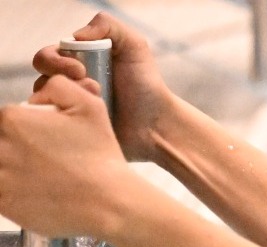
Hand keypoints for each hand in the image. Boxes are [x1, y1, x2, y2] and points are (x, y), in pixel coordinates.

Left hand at [0, 76, 142, 239]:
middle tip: (44, 162)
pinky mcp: (3, 203)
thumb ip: (57, 87)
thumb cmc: (100, 156)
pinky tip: (38, 195)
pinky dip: (15, 193)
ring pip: (1, 166)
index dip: (24, 130)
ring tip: (41, 179)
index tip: (42, 142)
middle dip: (17, 149)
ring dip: (14, 170)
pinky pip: (2, 192)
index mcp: (13, 119)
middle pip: (1, 143)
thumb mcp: (90, 106)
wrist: (109, 204)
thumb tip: (35, 97)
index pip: (5, 121)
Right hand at [32, 13, 174, 163]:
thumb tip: (76, 34)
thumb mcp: (134, 47)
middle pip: (41, 77)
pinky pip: (51, 124)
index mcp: (75, 62)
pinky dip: (62, 120)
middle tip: (87, 85)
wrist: (157, 123)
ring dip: (63, 101)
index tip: (80, 70)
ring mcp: (68, 108)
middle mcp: (68, 84)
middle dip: (57, 78)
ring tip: (96, 104)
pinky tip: (84, 121)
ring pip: (42, 101)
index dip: (56, 60)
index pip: (47, 56)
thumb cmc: (146, 85)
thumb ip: (109, 27)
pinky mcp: (71, 130)